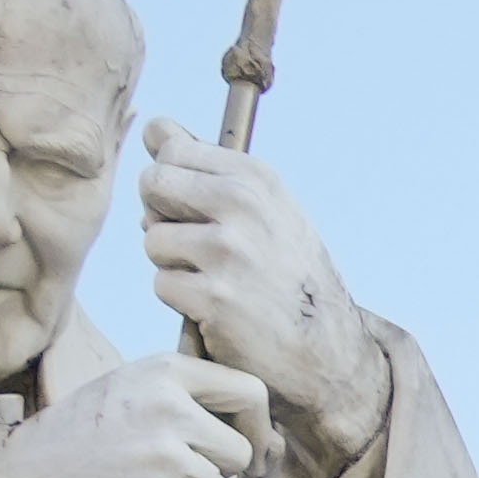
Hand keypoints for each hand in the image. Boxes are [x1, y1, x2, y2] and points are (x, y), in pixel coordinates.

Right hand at [0, 343, 268, 477]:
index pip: (248, 391)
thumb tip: (256, 431)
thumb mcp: (119, 398)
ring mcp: (163, 455)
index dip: (257, 429)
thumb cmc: (66, 452)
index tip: (254, 453)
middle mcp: (167, 406)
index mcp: (160, 373)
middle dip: (211, 476)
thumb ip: (178, 401)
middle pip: (238, 453)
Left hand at [135, 122, 394, 477]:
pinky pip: (161, 284)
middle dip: (161, 215)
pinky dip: (181, 301)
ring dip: (172, 264)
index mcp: (256, 176)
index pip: (168, 146)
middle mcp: (243, 205)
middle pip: (151, 184)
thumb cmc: (286, 276)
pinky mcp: (213, 296)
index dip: (171, 180)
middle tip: (197, 245)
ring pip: (152, 239)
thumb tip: (154, 127)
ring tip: (214, 280)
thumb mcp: (265, 208)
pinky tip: (216, 308)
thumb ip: (208, 167)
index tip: (195, 206)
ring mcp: (227, 250)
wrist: (327, 350)